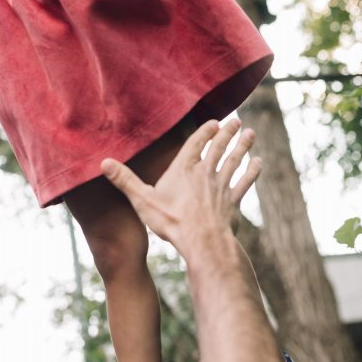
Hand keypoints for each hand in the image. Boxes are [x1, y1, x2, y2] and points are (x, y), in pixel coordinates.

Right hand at [101, 119, 260, 261]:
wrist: (202, 240)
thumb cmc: (171, 220)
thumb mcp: (142, 200)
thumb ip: (124, 180)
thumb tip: (103, 162)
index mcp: (184, 168)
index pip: (196, 143)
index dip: (205, 131)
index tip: (214, 122)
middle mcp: (205, 172)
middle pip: (219, 147)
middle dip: (227, 133)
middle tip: (236, 121)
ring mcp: (222, 186)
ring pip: (235, 160)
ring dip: (243, 146)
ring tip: (250, 133)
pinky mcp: (233, 202)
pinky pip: (245, 182)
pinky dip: (252, 172)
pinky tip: (258, 163)